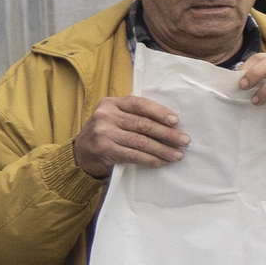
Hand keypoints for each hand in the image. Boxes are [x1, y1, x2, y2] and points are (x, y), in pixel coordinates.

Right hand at [72, 94, 186, 177]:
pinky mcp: (105, 150)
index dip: (160, 112)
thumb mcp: (115, 117)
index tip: (176, 121)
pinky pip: (134, 155)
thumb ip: (134, 115)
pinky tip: (162, 162)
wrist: (81, 153)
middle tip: (184, 140)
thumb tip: (171, 123)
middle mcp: (106, 115)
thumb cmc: (106, 133)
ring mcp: (104, 133)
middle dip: (167, 133)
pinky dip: (151, 159)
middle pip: (143, 124)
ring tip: (178, 154)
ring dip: (163, 149)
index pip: (140, 104)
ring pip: (141, 141)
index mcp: (111, 103)